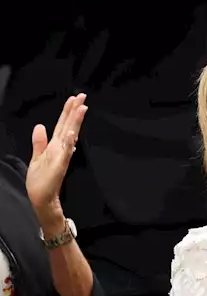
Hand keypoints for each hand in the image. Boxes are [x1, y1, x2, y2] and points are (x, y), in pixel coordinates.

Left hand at [26, 94, 85, 227]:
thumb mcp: (35, 158)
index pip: (62, 125)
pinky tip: (71, 131)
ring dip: (75, 122)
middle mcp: (60, 149)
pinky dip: (68, 141)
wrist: (42, 200)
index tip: (74, 98)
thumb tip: (40, 126)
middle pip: (68, 126)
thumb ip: (39, 142)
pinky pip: (65, 151)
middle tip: (82, 96)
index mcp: (54, 146)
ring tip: (81, 108)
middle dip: (74, 111)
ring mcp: (61, 156)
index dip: (68, 112)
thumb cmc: (40, 182)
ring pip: (69, 135)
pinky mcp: (59, 165)